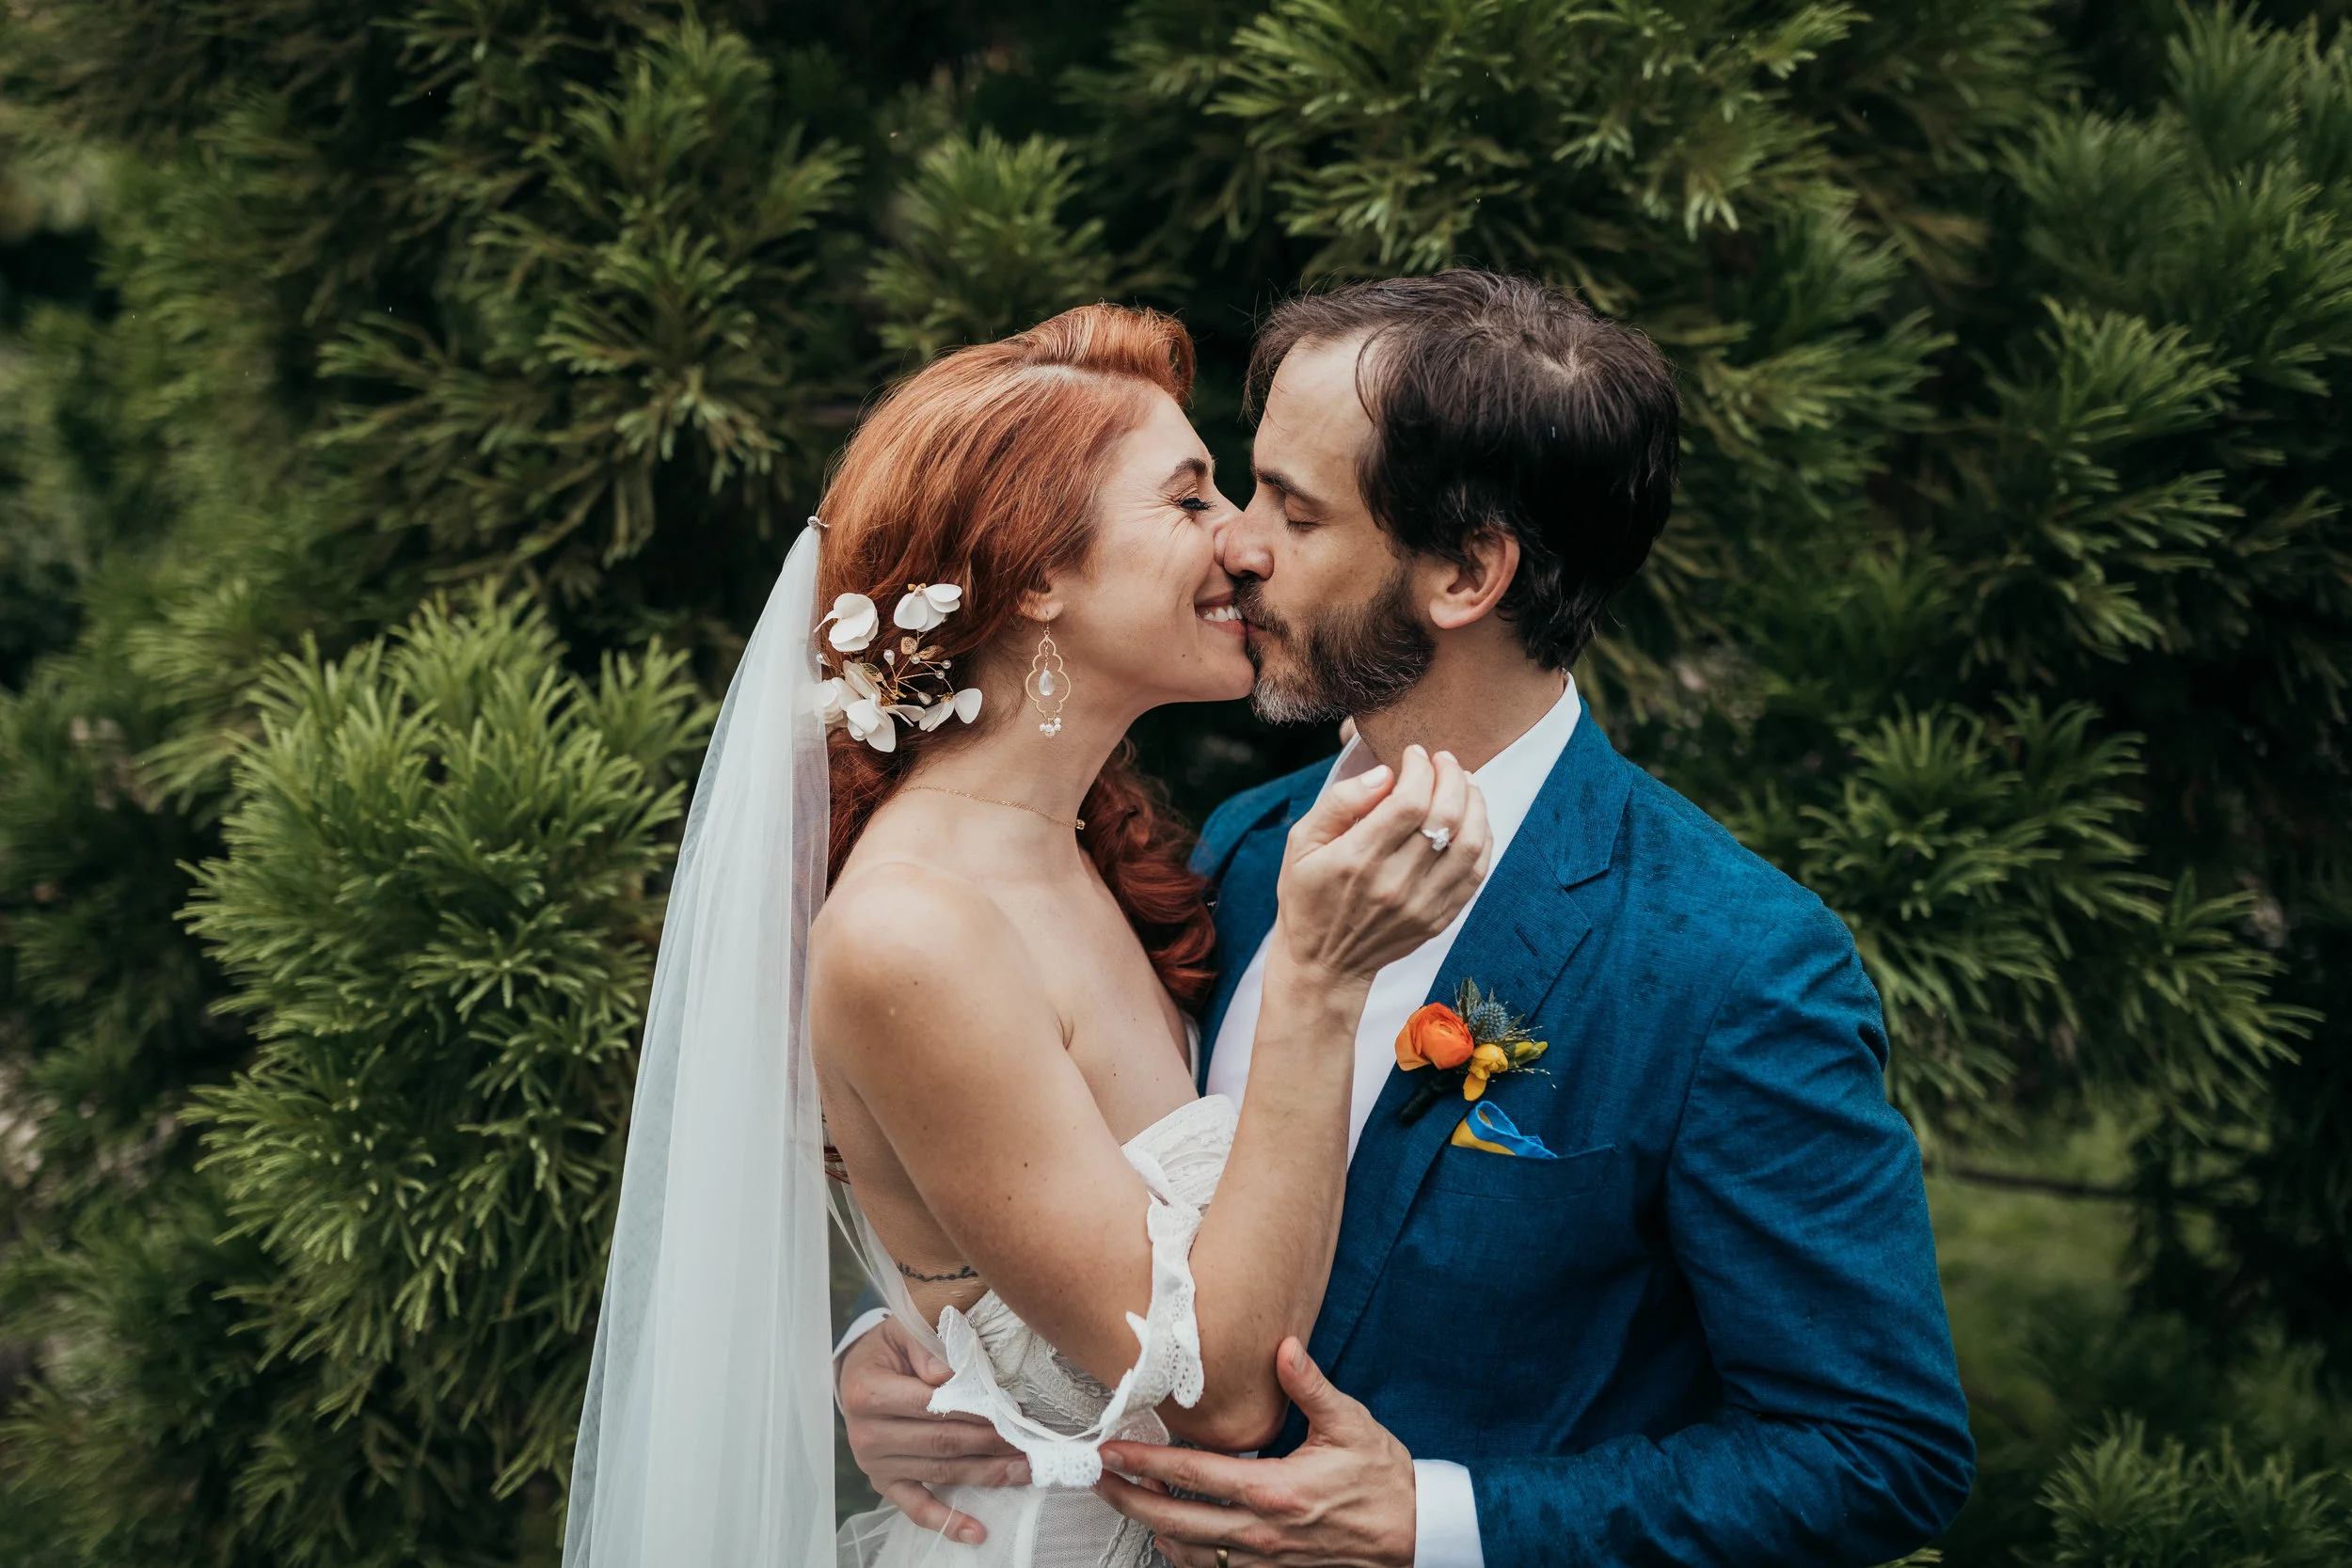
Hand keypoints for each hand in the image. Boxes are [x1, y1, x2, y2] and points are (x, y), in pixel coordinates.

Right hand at [838, 1315, 1027, 1543]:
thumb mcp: (900, 1332)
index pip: (932, 1404)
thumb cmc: (887, 1351)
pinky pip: (917, 1509)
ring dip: (987, 1475)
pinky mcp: (885, 1484)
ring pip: (942, 1474)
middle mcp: (868, 1435)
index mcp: (868, 1393)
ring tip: (1025, 1470)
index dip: (976, 1408)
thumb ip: (924, 1348)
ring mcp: (876, 1465)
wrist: (856, 1374)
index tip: (1013, 1409)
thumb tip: (950, 1374)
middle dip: (992, 1441)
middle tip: (1030, 1440)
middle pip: (943, 1442)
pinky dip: (948, 1523)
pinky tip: (978, 1532)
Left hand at [1093, 1338, 1416, 1567]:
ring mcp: (1267, 1561)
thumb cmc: (1385, 1481)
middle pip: (1174, 1520)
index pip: (1193, 1475)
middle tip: (1098, 1481)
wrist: (1418, 1535)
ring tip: (1130, 1502)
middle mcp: (1262, 1532)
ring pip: (1189, 1553)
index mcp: (1275, 1490)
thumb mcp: (1350, 1425)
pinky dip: (1186, 1556)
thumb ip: (1310, 1386)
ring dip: (1153, 1527)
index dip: (1144, 1462)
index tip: (1112, 1451)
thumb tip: (1284, 1348)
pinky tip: (1174, 1538)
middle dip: (1128, 1499)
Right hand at [1276, 745, 1492, 983]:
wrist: (1324, 964)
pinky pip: (1476, 873)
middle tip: (1445, 760)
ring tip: (1464, 784)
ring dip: (1475, 804)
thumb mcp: (1301, 843)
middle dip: (1452, 776)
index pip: (1409, 802)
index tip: (1416, 754)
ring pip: (1470, 843)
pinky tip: (1472, 819)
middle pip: (1445, 816)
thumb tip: (1384, 774)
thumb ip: (1339, 802)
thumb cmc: (1308, 896)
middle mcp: (1394, 883)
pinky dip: (1482, 839)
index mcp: (1357, 859)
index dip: (1421, 769)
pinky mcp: (1439, 919)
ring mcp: (1421, 904)